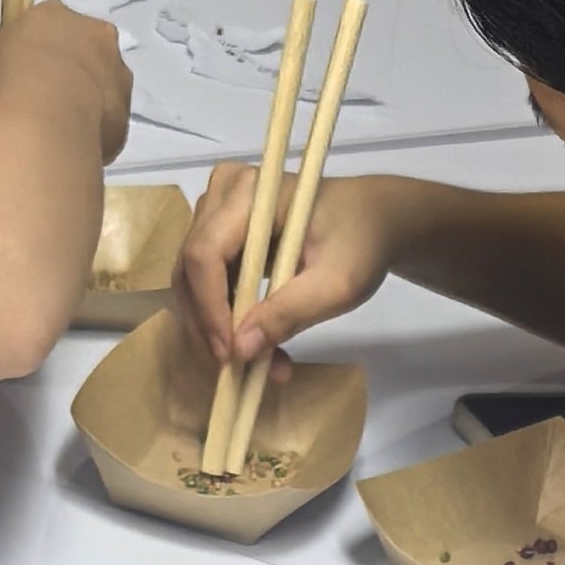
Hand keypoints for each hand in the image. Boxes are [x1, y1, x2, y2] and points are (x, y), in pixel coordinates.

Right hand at [0, 0, 132, 163]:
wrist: (41, 122)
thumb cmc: (3, 83)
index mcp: (55, 15)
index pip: (47, 27)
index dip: (35, 51)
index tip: (23, 73)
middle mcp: (97, 37)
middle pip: (84, 53)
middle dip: (67, 74)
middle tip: (41, 101)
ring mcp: (118, 75)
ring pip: (102, 88)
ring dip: (85, 103)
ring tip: (54, 129)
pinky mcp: (126, 114)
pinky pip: (108, 124)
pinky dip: (92, 134)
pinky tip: (68, 147)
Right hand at [174, 167, 401, 369]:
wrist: (373, 220)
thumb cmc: (361, 242)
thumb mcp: (338, 283)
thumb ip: (291, 313)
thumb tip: (241, 349)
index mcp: (250, 192)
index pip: (205, 254)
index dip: (209, 308)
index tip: (230, 355)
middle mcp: (223, 195)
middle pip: (191, 269)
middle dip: (210, 327)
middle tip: (239, 372)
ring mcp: (218, 212)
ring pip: (194, 280)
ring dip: (218, 328)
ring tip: (259, 365)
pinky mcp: (221, 233)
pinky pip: (208, 280)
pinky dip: (226, 317)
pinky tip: (256, 345)